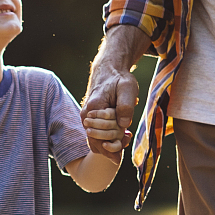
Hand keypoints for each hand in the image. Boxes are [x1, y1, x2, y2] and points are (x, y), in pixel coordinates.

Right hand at [82, 27, 145, 157]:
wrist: (108, 71)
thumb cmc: (118, 79)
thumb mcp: (127, 87)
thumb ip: (125, 106)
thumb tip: (124, 125)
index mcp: (93, 109)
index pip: (99, 137)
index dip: (114, 141)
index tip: (127, 135)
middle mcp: (86, 117)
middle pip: (97, 143)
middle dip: (114, 142)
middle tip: (127, 134)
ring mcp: (87, 120)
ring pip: (96, 142)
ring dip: (111, 143)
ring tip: (126, 135)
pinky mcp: (91, 121)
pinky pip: (97, 137)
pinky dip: (109, 139)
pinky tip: (121, 133)